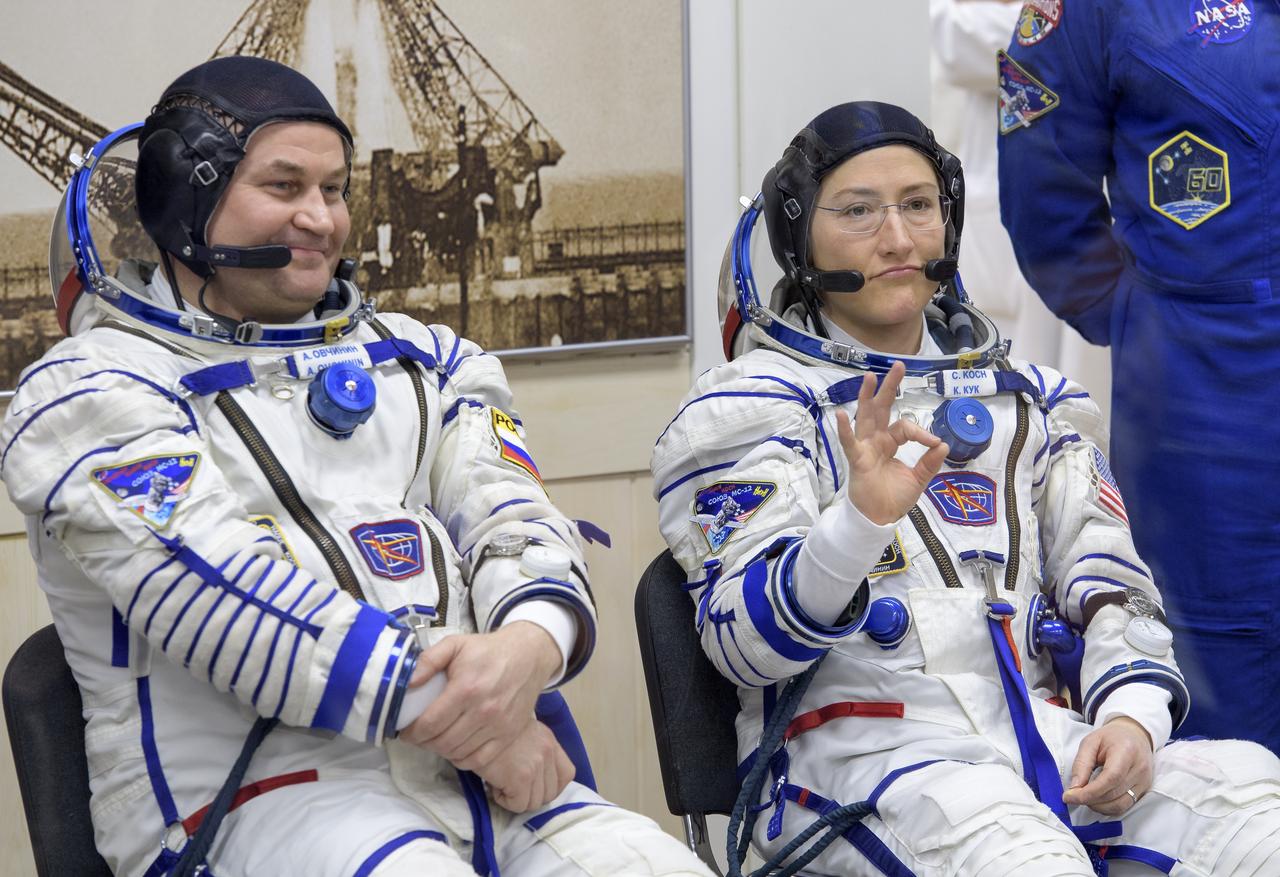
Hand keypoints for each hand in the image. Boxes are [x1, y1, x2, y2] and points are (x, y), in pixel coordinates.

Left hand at [399, 622, 561, 771]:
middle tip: (418, 737)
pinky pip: (480, 760)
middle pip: (443, 742)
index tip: (405, 731)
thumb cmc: (488, 650)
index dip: (412, 733)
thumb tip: (407, 683)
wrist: (528, 655)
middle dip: (424, 743)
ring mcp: (498, 726)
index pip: (431, 723)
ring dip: (441, 750)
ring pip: (459, 753)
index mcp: (466, 688)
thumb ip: (428, 661)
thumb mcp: (456, 645)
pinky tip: (455, 748)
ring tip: (434, 740)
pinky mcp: (509, 735)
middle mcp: (483, 711)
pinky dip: (462, 759)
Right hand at [476, 719, 575, 812]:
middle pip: (550, 793)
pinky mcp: (521, 778)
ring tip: (500, 782)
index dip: (551, 786)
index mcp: (549, 740)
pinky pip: (518, 805)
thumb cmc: (491, 728)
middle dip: (529, 795)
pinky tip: (493, 785)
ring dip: (516, 798)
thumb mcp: (522, 732)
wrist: (473, 725)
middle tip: (510, 785)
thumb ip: (535, 750)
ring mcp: (536, 765)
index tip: (533, 786)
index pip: (567, 774)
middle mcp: (547, 752)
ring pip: (534, 803)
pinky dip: (504, 801)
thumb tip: (535, 779)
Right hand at [836, 361, 949, 524]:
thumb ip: (929, 462)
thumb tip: (943, 443)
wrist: (881, 519)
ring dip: (867, 397)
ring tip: (869, 377)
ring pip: (865, 418)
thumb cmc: (894, 498)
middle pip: (882, 409)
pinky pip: (849, 443)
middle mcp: (876, 441)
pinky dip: (844, 430)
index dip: (920, 431)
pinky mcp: (857, 460)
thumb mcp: (918, 479)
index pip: (904, 427)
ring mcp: (865, 448)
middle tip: (898, 365)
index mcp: (889, 443)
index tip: (934, 442)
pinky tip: (840, 415)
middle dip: (889, 387)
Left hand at [1062, 716, 1153, 814]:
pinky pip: (1125, 806)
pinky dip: (1108, 807)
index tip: (1070, 796)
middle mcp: (1140, 769)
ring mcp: (1144, 782)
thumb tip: (1074, 788)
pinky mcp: (1144, 791)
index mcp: (1126, 751)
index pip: (1110, 778)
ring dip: (1098, 806)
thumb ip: (1081, 764)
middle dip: (1089, 799)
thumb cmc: (1111, 738)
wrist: (1134, 736)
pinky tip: (1097, 800)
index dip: (1089, 792)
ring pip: (1120, 805)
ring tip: (1084, 797)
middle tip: (1072, 796)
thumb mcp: (1090, 742)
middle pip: (1113, 794)